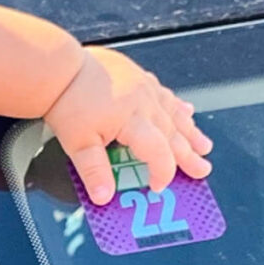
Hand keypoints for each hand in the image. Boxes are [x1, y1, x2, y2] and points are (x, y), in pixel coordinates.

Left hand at [46, 46, 212, 204]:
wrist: (60, 68)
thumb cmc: (68, 102)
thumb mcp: (77, 143)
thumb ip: (94, 171)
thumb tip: (104, 196)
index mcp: (132, 120)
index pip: (158, 152)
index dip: (162, 172)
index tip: (158, 186)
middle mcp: (144, 102)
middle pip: (173, 134)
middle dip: (188, 155)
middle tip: (202, 169)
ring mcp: (142, 87)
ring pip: (174, 113)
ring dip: (190, 131)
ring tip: (203, 146)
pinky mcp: (137, 75)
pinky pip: (164, 93)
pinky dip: (176, 105)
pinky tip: (185, 109)